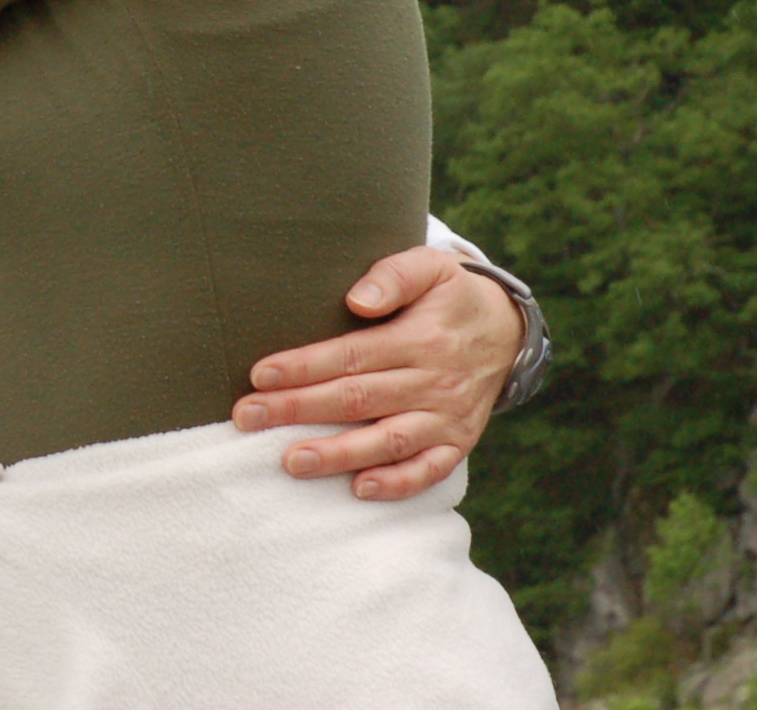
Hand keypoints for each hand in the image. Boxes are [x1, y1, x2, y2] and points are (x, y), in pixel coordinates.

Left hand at [229, 247, 522, 500]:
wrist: (510, 329)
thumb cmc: (452, 293)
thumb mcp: (431, 266)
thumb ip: (393, 276)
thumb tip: (356, 300)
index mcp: (421, 338)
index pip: (352, 355)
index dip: (304, 366)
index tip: (259, 375)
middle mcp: (434, 381)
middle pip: (357, 399)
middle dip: (298, 409)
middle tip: (247, 417)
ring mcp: (447, 416)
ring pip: (388, 440)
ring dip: (338, 454)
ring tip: (290, 461)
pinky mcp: (458, 442)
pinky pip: (430, 470)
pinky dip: (397, 484)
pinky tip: (359, 489)